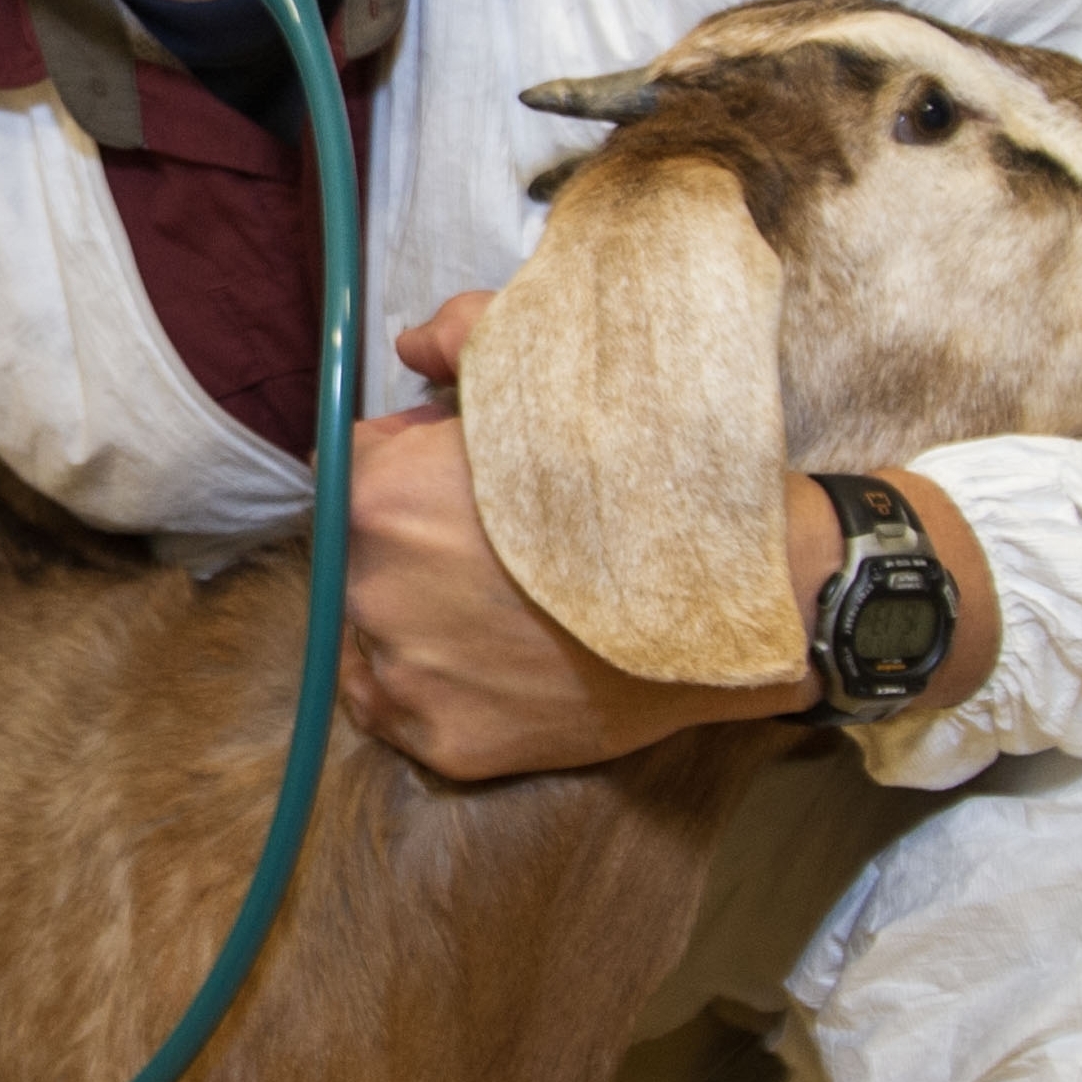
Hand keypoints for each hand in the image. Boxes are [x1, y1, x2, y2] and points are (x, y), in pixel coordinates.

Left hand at [341, 293, 819, 777]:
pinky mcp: (444, 743)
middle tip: (494, 543)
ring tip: (507, 604)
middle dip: (412, 540)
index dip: (403, 464)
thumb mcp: (552, 371)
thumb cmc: (643, 469)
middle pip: (362, 554)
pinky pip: (398, 706)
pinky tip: (495, 659)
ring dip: (422, 614)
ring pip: (377, 632)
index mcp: (381, 497)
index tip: (454, 474)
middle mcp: (374, 590)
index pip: (347, 468)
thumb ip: (460, 338)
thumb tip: (408, 346)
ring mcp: (407, 675)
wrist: (734, 589)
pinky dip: (433, 684)